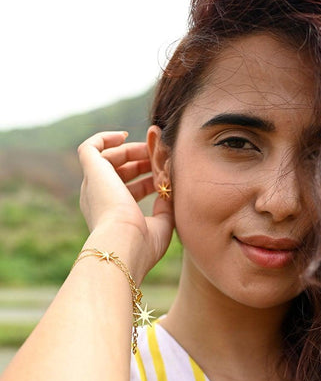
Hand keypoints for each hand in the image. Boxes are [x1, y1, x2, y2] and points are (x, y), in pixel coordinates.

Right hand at [77, 131, 173, 279]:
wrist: (123, 244)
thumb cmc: (142, 244)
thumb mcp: (161, 226)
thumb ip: (165, 208)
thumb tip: (169, 191)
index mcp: (112, 215)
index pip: (128, 190)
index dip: (148, 180)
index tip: (166, 176)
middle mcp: (98, 199)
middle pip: (118, 172)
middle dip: (141, 162)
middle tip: (161, 157)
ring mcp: (93, 185)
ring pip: (108, 158)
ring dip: (132, 150)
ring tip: (152, 149)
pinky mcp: (91, 172)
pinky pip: (89, 147)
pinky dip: (105, 138)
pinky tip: (124, 136)